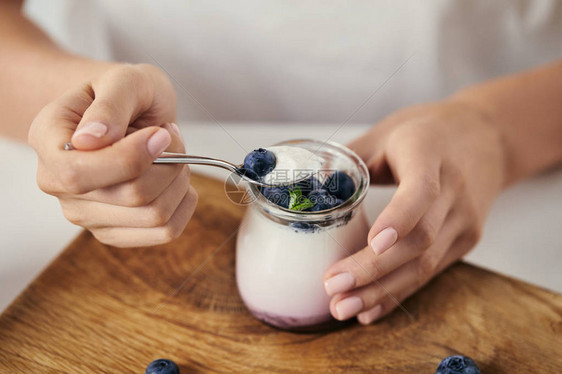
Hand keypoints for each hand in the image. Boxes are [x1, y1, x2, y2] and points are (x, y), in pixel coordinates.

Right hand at [29, 64, 197, 246]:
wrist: (126, 110)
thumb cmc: (122, 93)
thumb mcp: (122, 80)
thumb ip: (110, 106)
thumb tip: (91, 140)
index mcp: (48, 142)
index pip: (80, 173)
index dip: (132, 158)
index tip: (160, 133)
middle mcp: (58, 184)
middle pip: (131, 197)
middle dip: (168, 163)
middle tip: (167, 135)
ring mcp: (85, 213)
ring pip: (154, 216)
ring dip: (179, 180)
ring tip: (170, 153)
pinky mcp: (114, 230)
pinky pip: (165, 231)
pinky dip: (183, 202)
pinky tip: (176, 178)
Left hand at [323, 100, 505, 323]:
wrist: (489, 138)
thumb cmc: (430, 131)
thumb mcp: (388, 131)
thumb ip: (349, 158)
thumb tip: (307, 186)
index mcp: (430, 155)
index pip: (422, 191)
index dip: (400, 218)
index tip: (373, 242)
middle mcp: (455, 191)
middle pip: (419, 239)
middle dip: (373, 268)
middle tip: (334, 287)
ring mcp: (464, 220)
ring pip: (425, 264)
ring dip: (382, 291)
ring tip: (344, 308)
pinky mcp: (465, 240)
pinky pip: (431, 272)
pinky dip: (399, 292)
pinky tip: (371, 309)